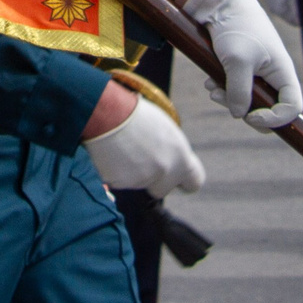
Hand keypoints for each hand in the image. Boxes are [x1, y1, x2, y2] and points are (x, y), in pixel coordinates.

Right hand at [82, 91, 203, 196]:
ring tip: (123, 147)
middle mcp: (165, 172)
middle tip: (140, 160)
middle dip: (153, 180)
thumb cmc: (137, 114)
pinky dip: (115, 171)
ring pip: (138, 183)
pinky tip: (112, 152)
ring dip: (131, 172)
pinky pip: (118, 181)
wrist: (109, 113)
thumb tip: (168, 159)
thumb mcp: (165, 130)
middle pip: (161, 189)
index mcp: (181, 158)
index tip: (176, 178)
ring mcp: (143, 180)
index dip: (183, 181)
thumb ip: (171, 151)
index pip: (193, 182)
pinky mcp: (122, 183)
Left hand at [188, 0, 302, 131]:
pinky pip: (235, 90)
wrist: (219, 3)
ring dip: (228, 99)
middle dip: (245, 111)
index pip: (292, 108)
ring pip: (248, 101)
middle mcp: (273, 75)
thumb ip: (239, 91)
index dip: (274, 119)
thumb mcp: (236, 60)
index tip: (250, 118)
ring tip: (212, 88)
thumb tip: (238, 114)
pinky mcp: (241, 69)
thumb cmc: (235, 26)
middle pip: (268, 109)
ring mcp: (257, 73)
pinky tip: (209, 82)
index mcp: (282, 72)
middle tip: (224, 101)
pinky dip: (222, 89)